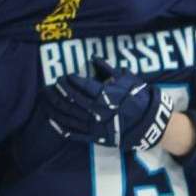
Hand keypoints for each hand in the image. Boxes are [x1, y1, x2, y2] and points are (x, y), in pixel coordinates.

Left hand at [43, 58, 173, 151]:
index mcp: (105, 95)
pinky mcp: (95, 138)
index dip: (70, 81)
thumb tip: (93, 58)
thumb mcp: (126, 79)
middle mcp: (97, 111)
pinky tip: (52, 120)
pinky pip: (75, 133)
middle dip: (58, 93)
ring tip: (46, 100)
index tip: (63, 77)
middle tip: (48, 87)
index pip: (81, 86)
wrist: (149, 123)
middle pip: (71, 100)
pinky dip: (62, 127)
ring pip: (69, 116)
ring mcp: (95, 126)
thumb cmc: (138, 98)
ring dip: (55, 108)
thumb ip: (108, 69)